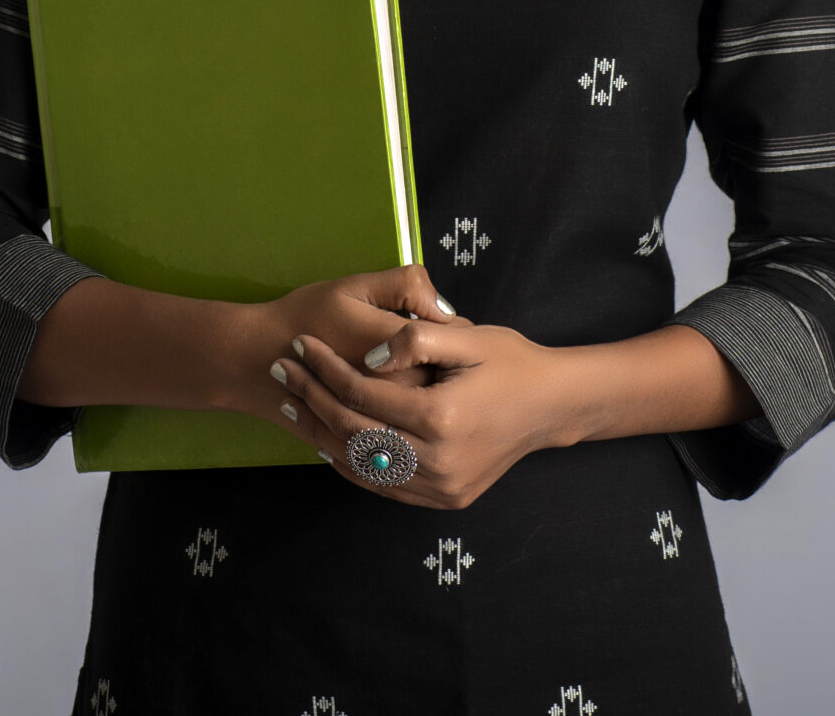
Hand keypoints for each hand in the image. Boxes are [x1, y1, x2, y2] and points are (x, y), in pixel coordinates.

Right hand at [238, 263, 465, 435]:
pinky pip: (406, 430)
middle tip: (429, 342)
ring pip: (431, 408)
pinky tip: (394, 392)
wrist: (259, 360)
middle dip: (444, 359)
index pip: (455, 341)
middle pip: (449, 377)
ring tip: (408, 366)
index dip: (451, 328)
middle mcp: (399, 397)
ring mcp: (386, 424)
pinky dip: (408, 409)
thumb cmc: (305, 318)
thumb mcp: (353, 286)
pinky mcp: (371, 441)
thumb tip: (443, 307)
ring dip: (429, 387)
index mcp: (402, 355)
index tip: (436, 320)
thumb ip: (404, 285)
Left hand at [272, 316, 581, 508]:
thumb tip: (369, 357)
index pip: (363, 395)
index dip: (325, 368)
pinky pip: (384, 486)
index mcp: (441, 418)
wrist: (552, 407)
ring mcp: (441, 486)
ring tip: (292, 404)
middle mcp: (438, 461)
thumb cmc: (511, 362)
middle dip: (311, 399)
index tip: (300, 345)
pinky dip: (351, 464)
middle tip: (282, 373)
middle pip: (354, 433)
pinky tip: (329, 440)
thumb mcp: (469, 336)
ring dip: (322, 434)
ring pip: (362, 466)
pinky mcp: (444, 498)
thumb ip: (416, 340)